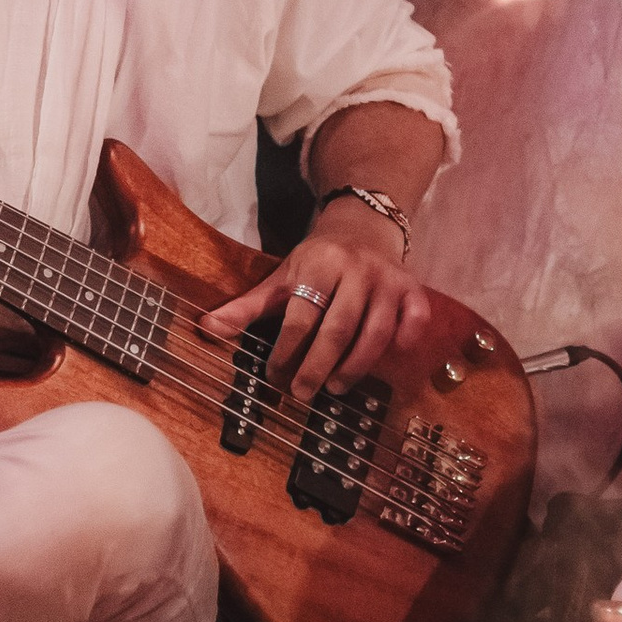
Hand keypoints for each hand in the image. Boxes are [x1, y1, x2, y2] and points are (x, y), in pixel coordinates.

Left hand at [201, 199, 429, 396]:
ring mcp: (388, 280)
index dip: (287, 350)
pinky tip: (394, 357)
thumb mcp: (280, 278)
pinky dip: (408, 337)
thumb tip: (205, 329)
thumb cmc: (316, 261)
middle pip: (338, 327)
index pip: (301, 316)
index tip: (275, 377)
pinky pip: (416, 317)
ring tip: (336, 388)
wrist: (362, 227)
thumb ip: (247, 307)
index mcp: (319, 265)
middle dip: (318, 366)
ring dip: (356, 365)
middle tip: (302, 394)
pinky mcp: (412, 289)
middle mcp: (356, 270)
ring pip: (375, 331)